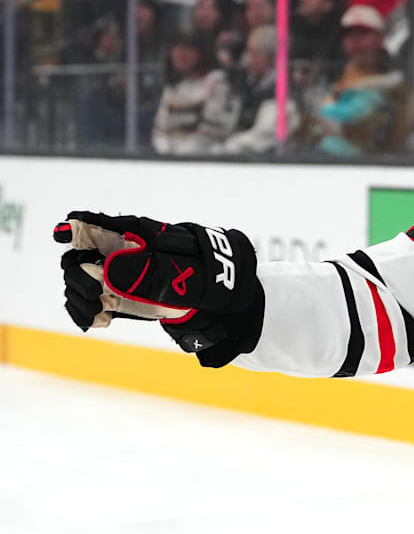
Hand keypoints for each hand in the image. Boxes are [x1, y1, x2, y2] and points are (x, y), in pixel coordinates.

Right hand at [55, 211, 259, 355]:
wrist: (220, 296)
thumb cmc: (205, 272)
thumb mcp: (182, 270)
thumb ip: (147, 270)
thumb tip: (109, 271)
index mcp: (136, 234)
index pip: (101, 222)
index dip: (78, 224)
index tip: (63, 232)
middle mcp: (120, 253)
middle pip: (80, 255)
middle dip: (77, 272)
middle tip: (94, 291)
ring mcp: (116, 277)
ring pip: (79, 280)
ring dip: (78, 295)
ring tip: (95, 311)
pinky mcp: (117, 299)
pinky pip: (88, 303)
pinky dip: (84, 312)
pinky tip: (94, 321)